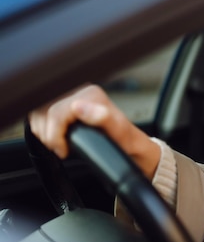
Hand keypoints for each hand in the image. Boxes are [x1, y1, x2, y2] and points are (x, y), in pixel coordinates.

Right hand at [28, 84, 160, 178]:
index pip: (55, 112)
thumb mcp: (118, 131)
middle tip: (61, 149)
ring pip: (39, 111)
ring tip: (59, 144)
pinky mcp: (64, 102)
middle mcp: (80, 91)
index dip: (55, 135)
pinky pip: (41, 112)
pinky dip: (43, 127)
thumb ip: (102, 118)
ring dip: (44, 131)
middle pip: (44, 111)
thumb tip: (78, 106)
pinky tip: (56, 136)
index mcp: (91, 94)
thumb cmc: (124, 139)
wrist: (127, 142)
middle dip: (48, 135)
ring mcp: (71, 95)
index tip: (63, 150)